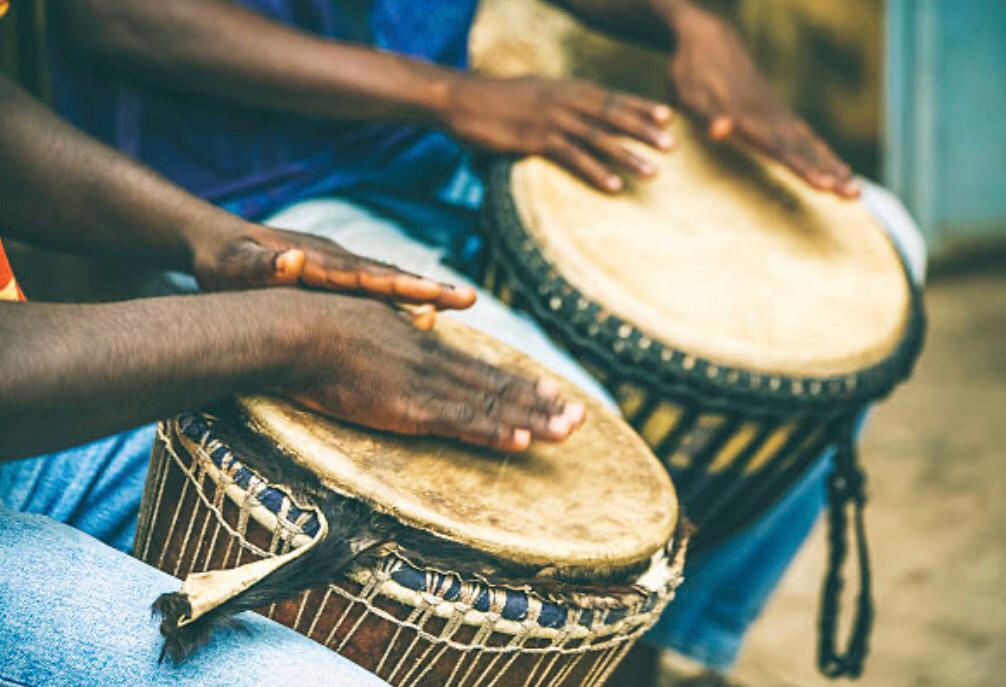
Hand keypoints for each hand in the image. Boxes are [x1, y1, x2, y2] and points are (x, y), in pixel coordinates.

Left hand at [192, 222, 475, 309]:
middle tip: (470, 300)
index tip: (436, 293)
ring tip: (461, 304)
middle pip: (391, 276)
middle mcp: (337, 261)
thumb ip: (261, 266)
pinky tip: (423, 318)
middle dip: (431, 288)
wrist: (215, 240)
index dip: (402, 287)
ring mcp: (339, 267)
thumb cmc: (222, 262)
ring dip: (424, 293)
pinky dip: (403, 301)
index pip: (367, 276)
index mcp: (318, 263)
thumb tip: (291, 260)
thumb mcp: (234, 266)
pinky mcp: (335, 277)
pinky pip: (376, 291)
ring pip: (389, 282)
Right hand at [288, 295, 584, 451]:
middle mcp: (435, 362)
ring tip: (571, 429)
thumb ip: (400, 323)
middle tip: (580, 415)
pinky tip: (524, 441)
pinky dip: (495, 432)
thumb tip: (421, 320)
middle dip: (542, 403)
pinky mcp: (409, 406)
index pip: (481, 368)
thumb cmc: (317, 323)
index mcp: (423, 345)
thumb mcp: (368, 316)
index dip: (519, 383)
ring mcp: (426, 384)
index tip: (551, 391)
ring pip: (492, 405)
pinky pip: (462, 423)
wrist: (296, 330)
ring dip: (534, 420)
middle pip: (498, 386)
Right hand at [442, 75, 673, 191]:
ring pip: (598, 139)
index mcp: (566, 88)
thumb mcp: (532, 92)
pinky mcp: (535, 140)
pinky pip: (572, 158)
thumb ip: (556, 101)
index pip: (612, 97)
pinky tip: (613, 185)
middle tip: (672, 146)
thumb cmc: (494, 100)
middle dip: (644, 131)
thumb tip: (573, 112)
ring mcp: (551, 120)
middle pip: (613, 116)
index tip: (669, 118)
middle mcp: (564, 101)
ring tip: (652, 172)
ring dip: (627, 156)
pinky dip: (595, 172)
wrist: (460, 100)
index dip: (642, 107)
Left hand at [665, 5, 859, 197]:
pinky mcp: (777, 112)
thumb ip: (707, 115)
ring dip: (833, 167)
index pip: (780, 149)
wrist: (709, 39)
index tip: (825, 186)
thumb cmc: (692, 72)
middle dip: (830, 173)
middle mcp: (769, 118)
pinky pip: (807, 136)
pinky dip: (824, 153)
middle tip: (855, 195)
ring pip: (811, 144)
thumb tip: (721, 131)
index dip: (803, 168)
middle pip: (805, 150)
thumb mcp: (690, 95)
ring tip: (856, 190)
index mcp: (749, 119)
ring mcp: (776, 114)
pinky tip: (838, 167)